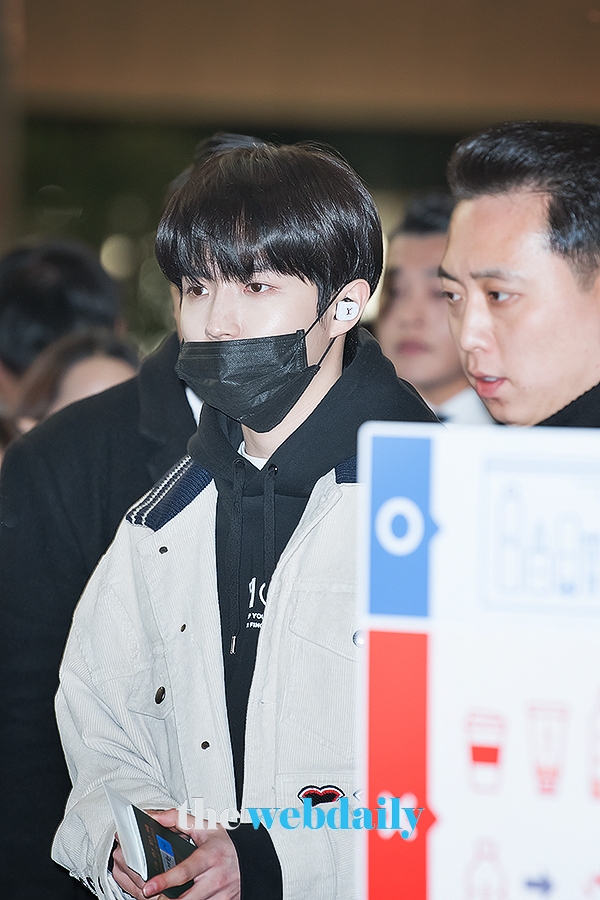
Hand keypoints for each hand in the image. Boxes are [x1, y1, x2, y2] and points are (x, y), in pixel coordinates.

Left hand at [112, 808, 239, 899]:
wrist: (254, 858)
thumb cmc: (228, 843)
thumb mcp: (206, 826)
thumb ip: (178, 819)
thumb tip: (155, 818)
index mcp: (209, 857)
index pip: (185, 872)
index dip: (165, 881)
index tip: (149, 887)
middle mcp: (214, 878)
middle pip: (185, 899)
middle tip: (148, 897)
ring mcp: (219, 895)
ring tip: (161, 898)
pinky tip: (180, 898)